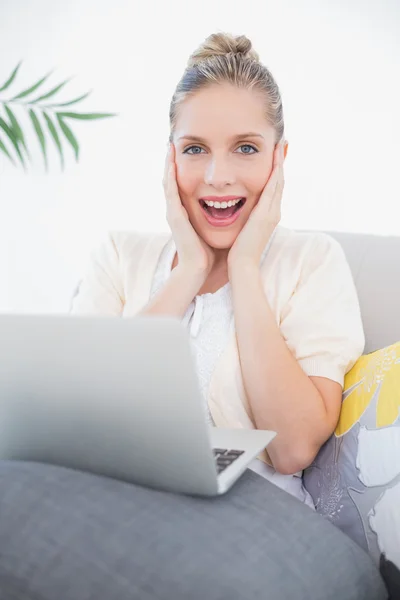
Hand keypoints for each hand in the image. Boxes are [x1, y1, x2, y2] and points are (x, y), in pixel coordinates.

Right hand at [163, 143, 214, 280]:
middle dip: (173, 161)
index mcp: (187, 212)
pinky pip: (169, 191)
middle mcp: (177, 209)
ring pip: (168, 181)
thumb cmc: (208, 252)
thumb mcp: (214, 228)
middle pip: (173, 179)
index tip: (190, 151)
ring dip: (168, 162)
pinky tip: (170, 161)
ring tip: (169, 144)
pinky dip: (169, 175)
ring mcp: (173, 212)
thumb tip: (237, 206)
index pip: (185, 184)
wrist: (198, 269)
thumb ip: (218, 216)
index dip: (185, 168)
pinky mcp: (174, 216)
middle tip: (174, 141)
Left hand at [227, 140, 284, 270]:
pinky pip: (273, 188)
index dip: (275, 170)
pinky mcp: (266, 214)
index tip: (274, 154)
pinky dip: (275, 172)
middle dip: (281, 162)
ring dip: (280, 162)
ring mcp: (272, 213)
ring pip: (279, 181)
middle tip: (282, 142)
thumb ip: (245, 220)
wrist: (242, 267)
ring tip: (280, 144)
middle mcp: (274, 212)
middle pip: (280, 181)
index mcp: (268, 216)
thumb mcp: (243, 232)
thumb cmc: (238, 253)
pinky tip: (274, 159)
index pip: (274, 188)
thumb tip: (240, 213)